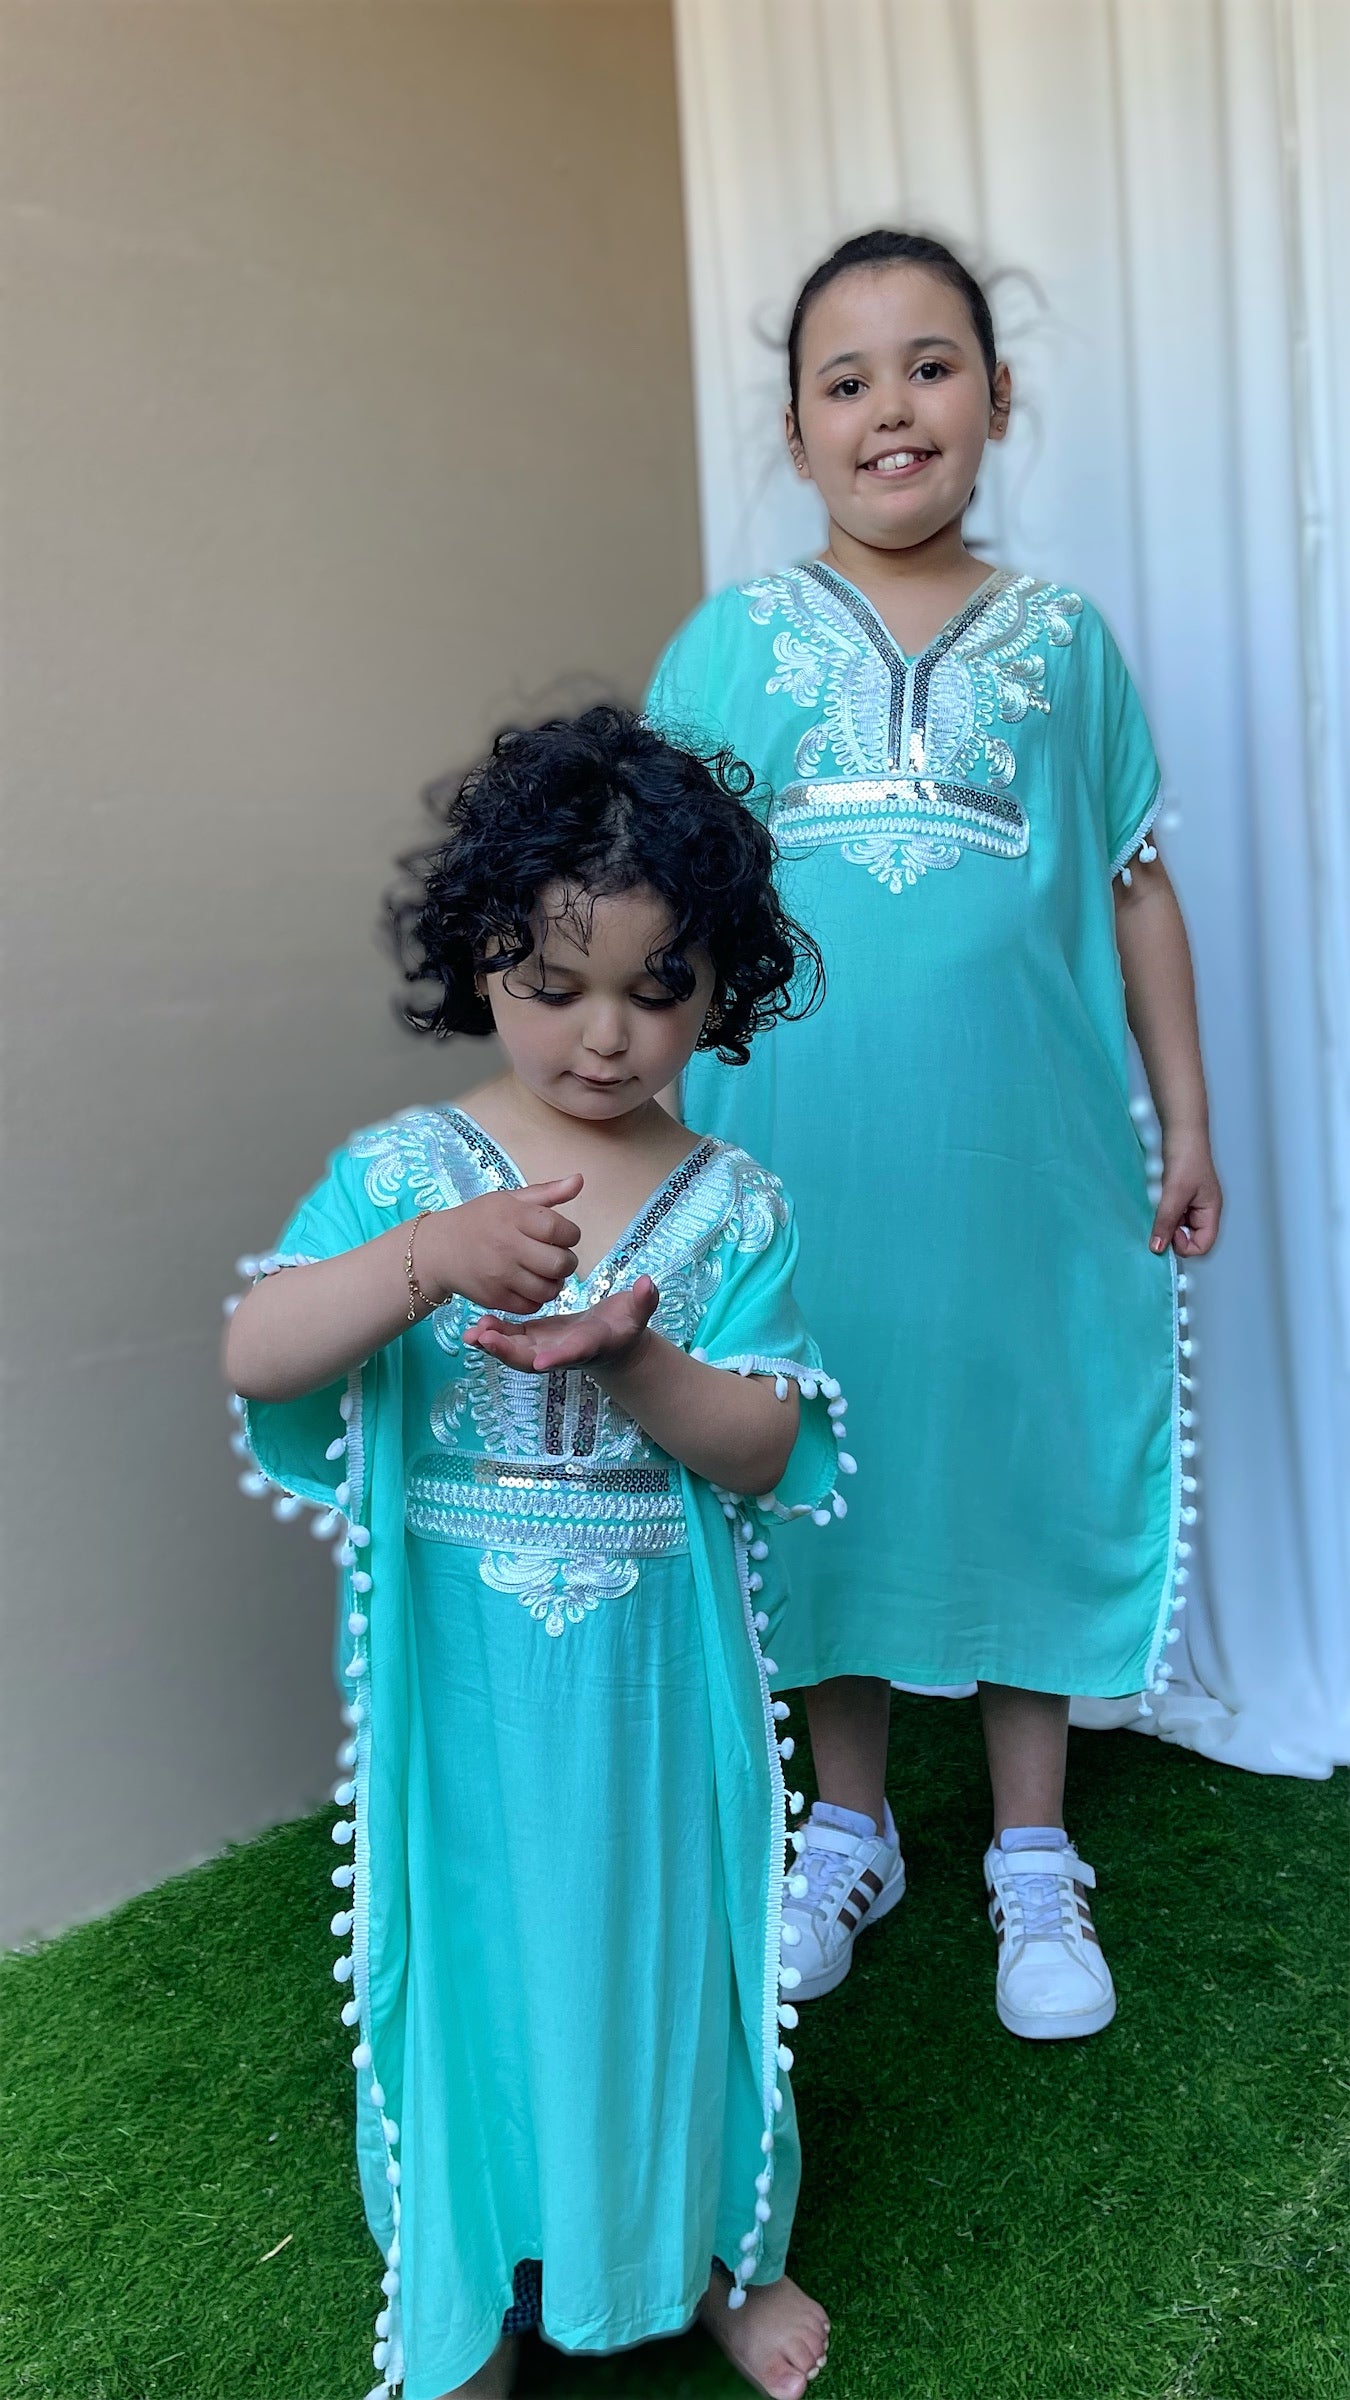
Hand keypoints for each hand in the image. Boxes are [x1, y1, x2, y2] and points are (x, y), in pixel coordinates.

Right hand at [418, 1176, 581, 1312]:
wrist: (439, 1249)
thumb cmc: (479, 1220)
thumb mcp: (510, 1199)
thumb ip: (548, 1192)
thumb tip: (579, 1180)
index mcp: (514, 1217)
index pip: (561, 1230)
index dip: (571, 1234)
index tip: (563, 1235)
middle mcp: (507, 1247)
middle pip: (560, 1264)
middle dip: (567, 1261)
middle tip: (557, 1257)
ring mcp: (500, 1276)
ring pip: (549, 1290)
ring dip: (554, 1283)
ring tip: (545, 1273)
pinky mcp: (495, 1299)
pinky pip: (532, 1306)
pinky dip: (537, 1298)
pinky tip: (530, 1285)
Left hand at [465, 1274, 660, 1373]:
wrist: (614, 1343)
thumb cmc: (627, 1325)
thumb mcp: (638, 1313)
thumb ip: (643, 1300)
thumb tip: (649, 1284)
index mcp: (590, 1344)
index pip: (575, 1352)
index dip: (559, 1357)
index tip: (541, 1360)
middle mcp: (563, 1352)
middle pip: (534, 1358)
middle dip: (510, 1352)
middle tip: (485, 1339)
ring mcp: (546, 1348)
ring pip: (516, 1352)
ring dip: (494, 1345)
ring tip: (471, 1333)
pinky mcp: (535, 1339)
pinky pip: (511, 1340)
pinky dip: (493, 1336)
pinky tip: (475, 1326)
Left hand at [1150, 1134, 1221, 1256]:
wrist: (1181, 1130)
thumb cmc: (1186, 1157)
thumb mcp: (1174, 1192)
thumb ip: (1166, 1222)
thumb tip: (1157, 1249)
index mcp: (1211, 1211)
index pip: (1204, 1245)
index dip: (1185, 1245)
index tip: (1169, 1233)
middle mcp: (1204, 1210)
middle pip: (1190, 1238)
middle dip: (1174, 1234)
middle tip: (1161, 1218)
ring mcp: (1192, 1203)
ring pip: (1178, 1227)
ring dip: (1166, 1221)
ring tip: (1158, 1204)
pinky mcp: (1180, 1195)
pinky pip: (1172, 1214)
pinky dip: (1163, 1212)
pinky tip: (1156, 1199)